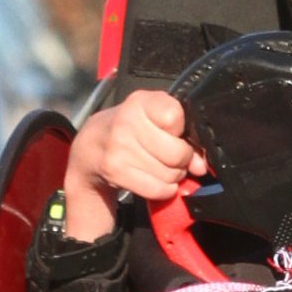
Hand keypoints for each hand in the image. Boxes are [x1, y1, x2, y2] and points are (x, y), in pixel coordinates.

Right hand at [61, 87, 203, 240]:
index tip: (172, 132)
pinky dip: (163, 190)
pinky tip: (154, 180)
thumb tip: (201, 166)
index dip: (180, 129)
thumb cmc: (129, 130)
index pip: (176, 116)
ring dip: (172, 176)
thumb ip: (183, 135)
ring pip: (170, 174)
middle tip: (170, 157)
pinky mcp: (115, 171)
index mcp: (140, 101)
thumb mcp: (152, 120)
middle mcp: (127, 121)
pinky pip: (157, 189)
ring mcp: (118, 147)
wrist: (89, 148)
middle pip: (177, 152)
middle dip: (180, 160)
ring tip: (159, 167)